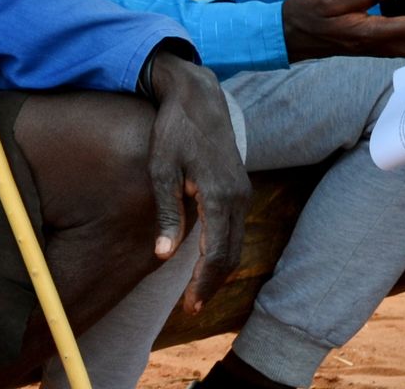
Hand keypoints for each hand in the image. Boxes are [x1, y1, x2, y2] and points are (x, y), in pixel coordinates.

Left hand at [141, 47, 251, 314]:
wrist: (198, 96)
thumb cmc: (173, 130)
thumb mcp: (162, 169)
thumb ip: (167, 213)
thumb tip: (163, 256)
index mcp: (218, 194)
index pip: (216, 254)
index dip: (203, 283)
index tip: (189, 306)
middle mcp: (238, 196)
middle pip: (231, 254)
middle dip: (212, 283)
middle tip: (191, 307)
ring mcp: (242, 191)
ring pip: (236, 243)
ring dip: (218, 269)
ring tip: (196, 291)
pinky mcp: (240, 186)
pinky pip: (235, 228)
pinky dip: (223, 249)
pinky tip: (205, 260)